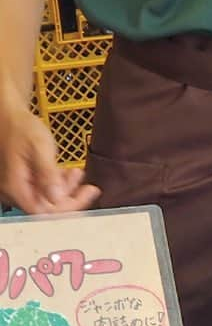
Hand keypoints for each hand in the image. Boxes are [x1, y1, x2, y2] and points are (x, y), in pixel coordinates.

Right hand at [0, 96, 98, 213]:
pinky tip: (68, 173)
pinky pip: (43, 191)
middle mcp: (12, 191)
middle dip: (71, 198)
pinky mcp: (23, 183)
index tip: (84, 196)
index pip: (43, 211)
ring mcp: (17, 187)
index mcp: (14, 185)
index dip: (67, 208)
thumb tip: (57, 197)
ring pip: (47, 200)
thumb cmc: (21, 125)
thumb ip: (48, 173)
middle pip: (47, 208)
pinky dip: (58, 184)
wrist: (9, 113)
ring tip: (77, 174)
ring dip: (66, 190)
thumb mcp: (39, 147)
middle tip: (89, 188)